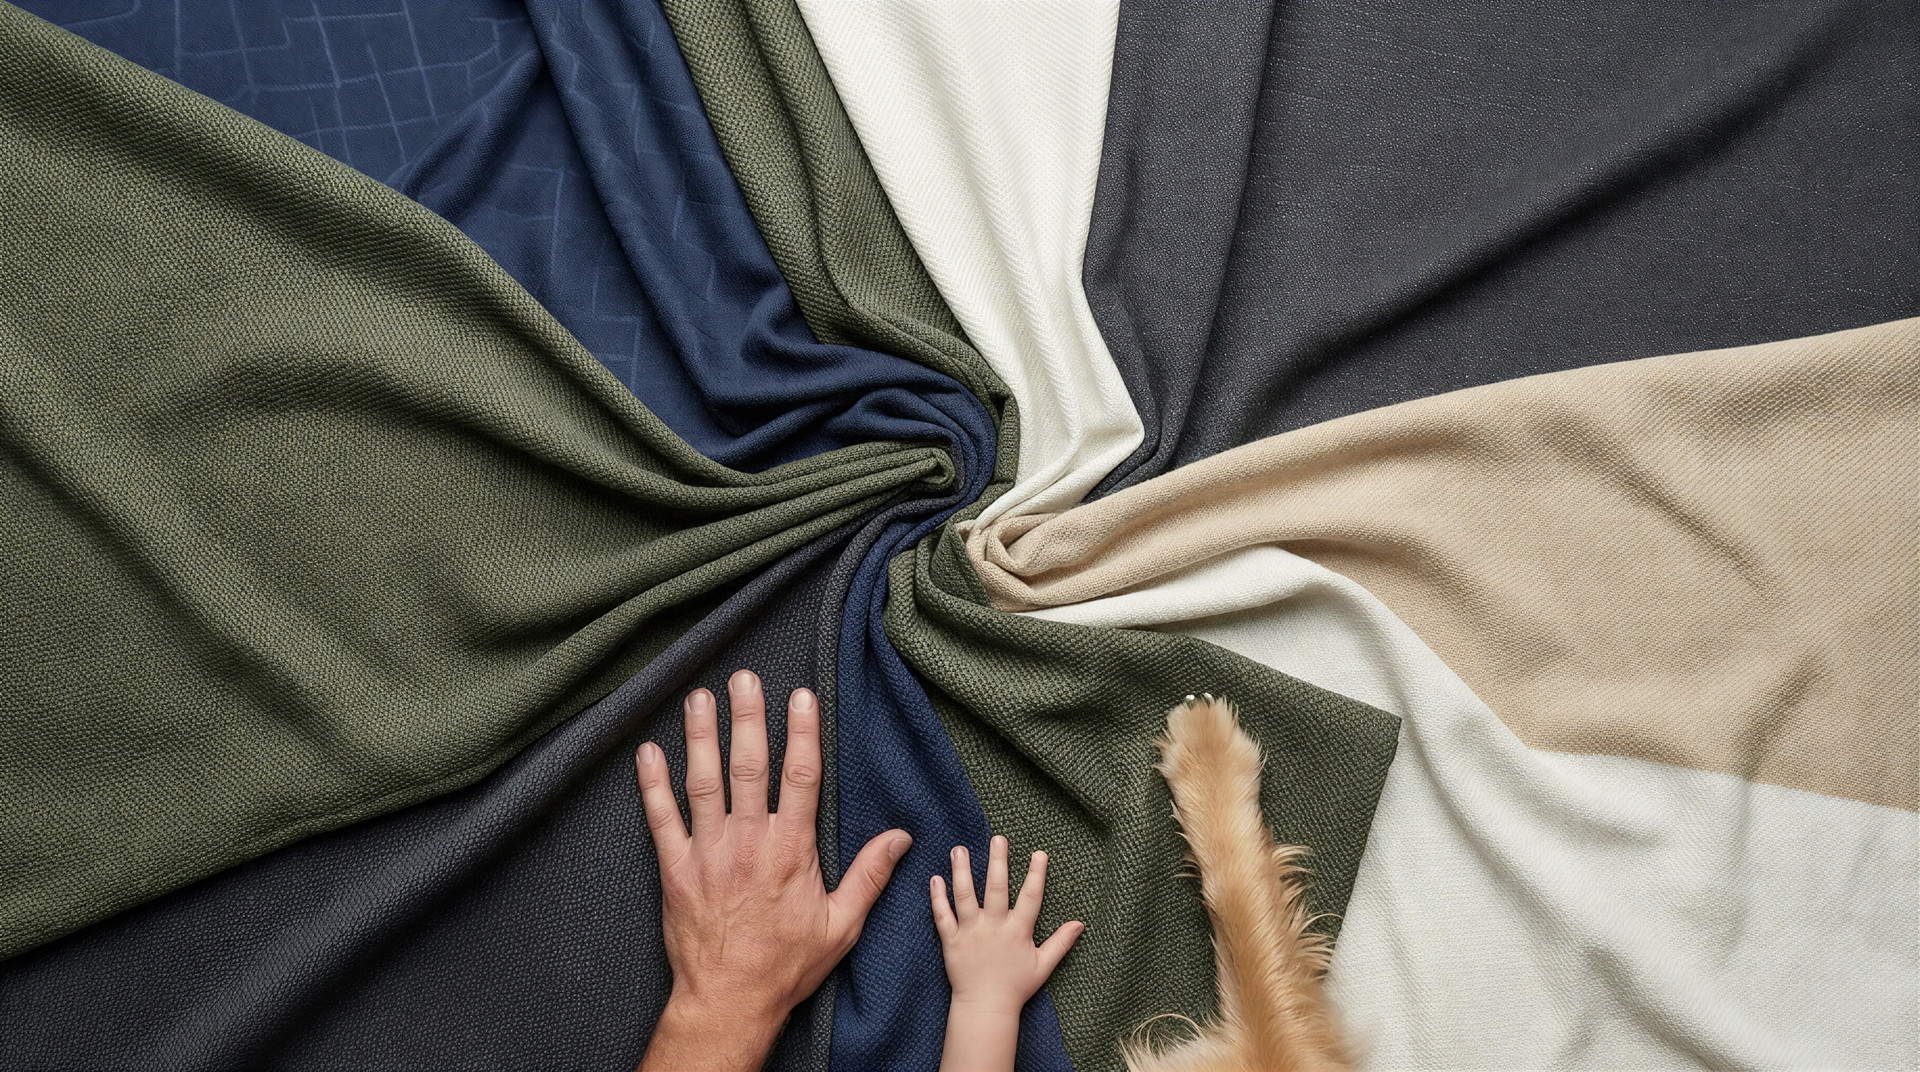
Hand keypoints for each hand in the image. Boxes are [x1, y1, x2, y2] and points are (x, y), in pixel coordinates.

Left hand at [635, 670, 910, 1071]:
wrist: (729, 1001)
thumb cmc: (787, 965)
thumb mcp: (841, 925)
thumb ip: (870, 876)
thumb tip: (902, 837)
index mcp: (791, 851)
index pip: (800, 778)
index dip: (802, 733)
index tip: (802, 696)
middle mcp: (749, 843)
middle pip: (749, 767)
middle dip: (748, 718)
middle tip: (744, 678)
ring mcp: (708, 854)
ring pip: (703, 783)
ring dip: (701, 737)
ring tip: (699, 697)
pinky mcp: (674, 870)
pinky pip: (660, 819)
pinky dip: (652, 784)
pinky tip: (648, 751)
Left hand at [932, 835, 1083, 1071]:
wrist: (986, 1008)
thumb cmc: (1016, 987)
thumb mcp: (1043, 965)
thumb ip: (1061, 942)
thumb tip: (1081, 923)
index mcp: (1018, 931)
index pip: (1030, 897)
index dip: (1036, 874)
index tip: (1039, 853)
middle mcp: (994, 927)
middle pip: (996, 888)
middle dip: (998, 861)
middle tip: (998, 838)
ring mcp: (970, 933)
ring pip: (965, 896)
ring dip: (962, 871)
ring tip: (959, 849)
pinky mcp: (951, 941)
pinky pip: (942, 916)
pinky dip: (937, 897)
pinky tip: (935, 878)